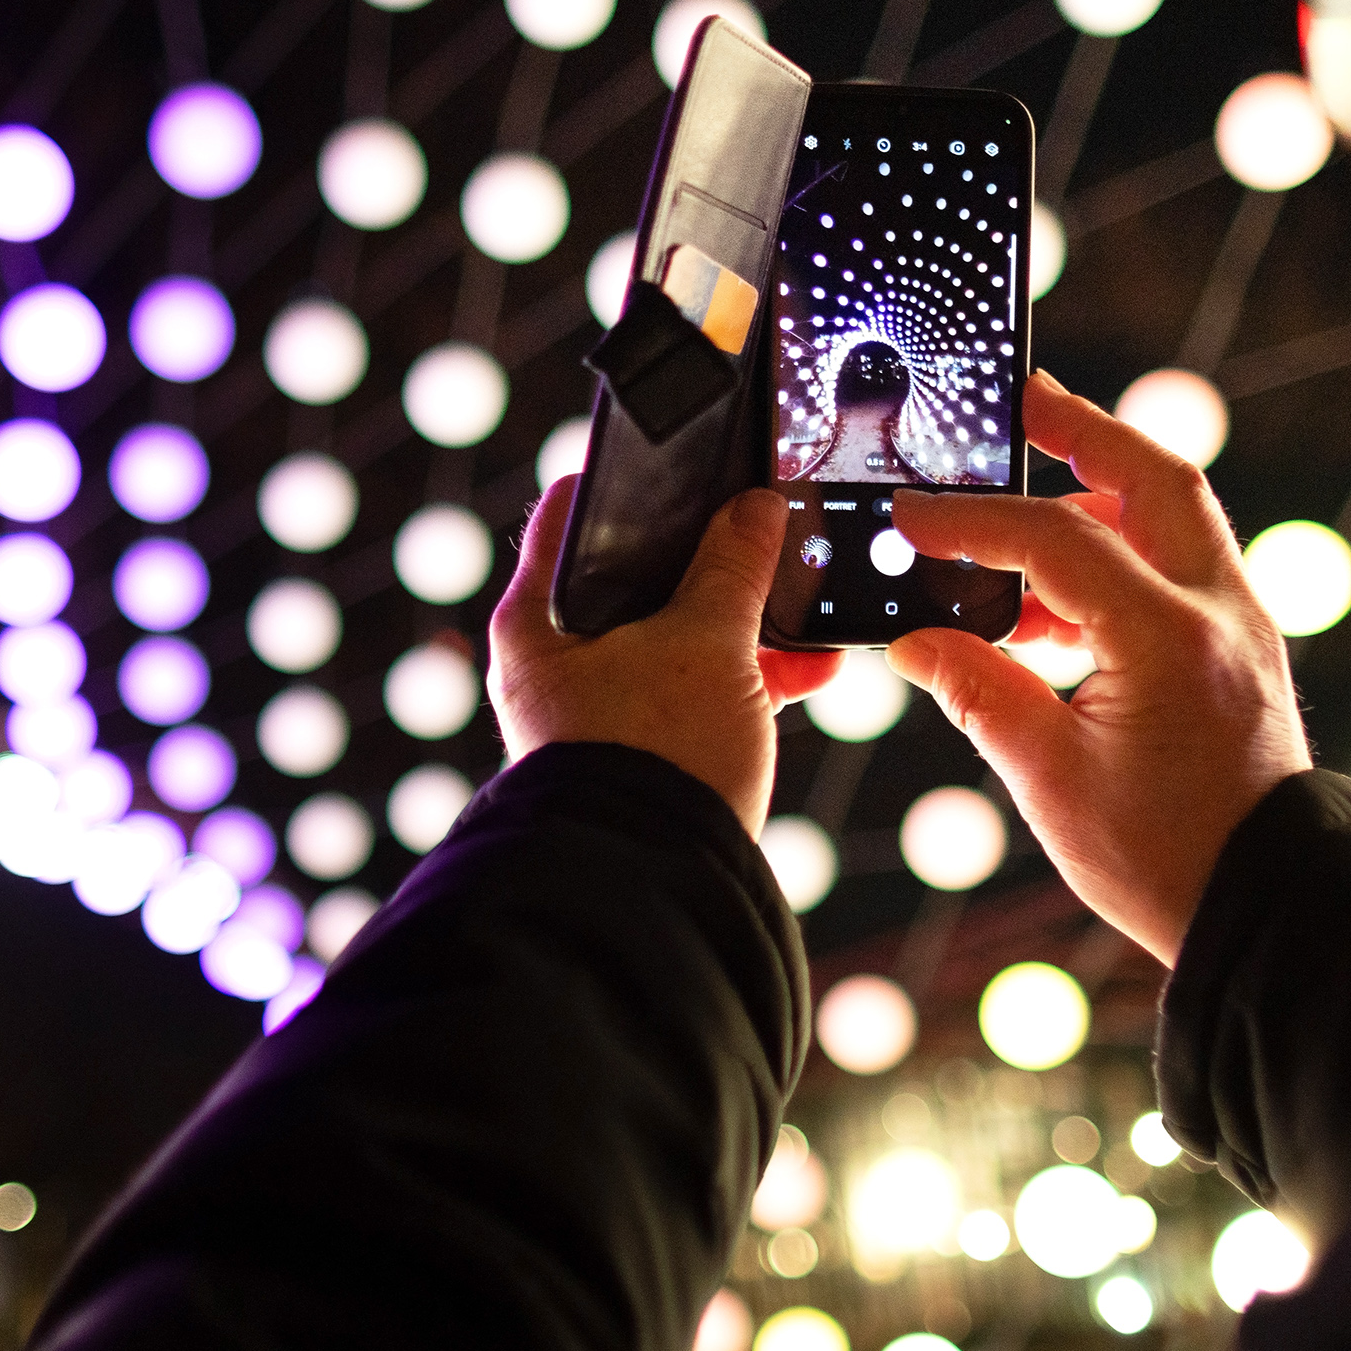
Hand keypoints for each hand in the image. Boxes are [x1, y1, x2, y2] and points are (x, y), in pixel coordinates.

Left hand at [491, 477, 844, 836]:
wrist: (659, 889)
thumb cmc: (655, 754)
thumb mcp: (707, 642)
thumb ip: (734, 568)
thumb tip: (756, 508)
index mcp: (537, 623)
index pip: (568, 516)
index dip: (627, 482)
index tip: (685, 461)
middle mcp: (555, 664)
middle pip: (633, 580)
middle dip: (711, 561)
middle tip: (766, 531)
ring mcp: (598, 712)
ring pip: (674, 640)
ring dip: (744, 624)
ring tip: (808, 605)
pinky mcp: (644, 754)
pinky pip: (697, 693)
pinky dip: (747, 678)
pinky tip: (813, 668)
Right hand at [886, 372, 1312, 963]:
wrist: (1268, 910)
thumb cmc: (1163, 858)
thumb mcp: (1049, 778)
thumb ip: (979, 691)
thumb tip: (916, 640)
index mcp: (1168, 638)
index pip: (1056, 538)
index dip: (973, 520)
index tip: (910, 515)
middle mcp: (1219, 612)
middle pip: (1153, 476)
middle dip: (1082, 430)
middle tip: (1020, 400)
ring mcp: (1241, 626)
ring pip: (1175, 514)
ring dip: (1101, 490)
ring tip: (1019, 506)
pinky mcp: (1241, 651)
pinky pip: (1179, 566)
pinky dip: (1120, 552)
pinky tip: (1052, 602)